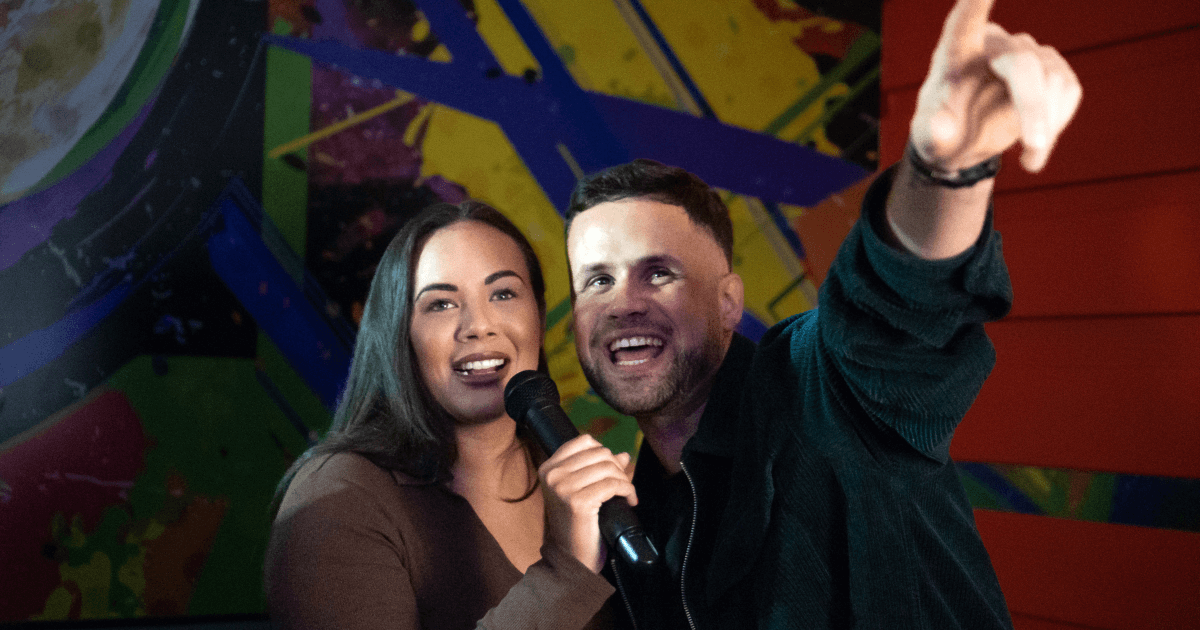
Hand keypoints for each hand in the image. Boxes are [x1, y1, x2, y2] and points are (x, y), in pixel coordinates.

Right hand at [539, 434, 636, 572]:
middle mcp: (552, 475)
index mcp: (548, 468)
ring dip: (624, 480)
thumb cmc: (577, 525)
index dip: (604, 452)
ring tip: (625, 493)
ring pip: (608, 467)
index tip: (612, 470)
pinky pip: (613, 485)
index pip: (584, 441)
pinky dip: (627, 490)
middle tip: (622, 485)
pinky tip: (629, 500)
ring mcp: (563, 488)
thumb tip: (624, 454)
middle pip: (599, 452)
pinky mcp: (578, 502)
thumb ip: (599, 469)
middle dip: (617, 467)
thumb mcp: (582, 490)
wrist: (571, 558)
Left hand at [911, 0, 1081, 172]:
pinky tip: (1038, 146)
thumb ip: (932, 133)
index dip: (977, 2)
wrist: (964, 141)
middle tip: (1035, 149)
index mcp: (955, 53)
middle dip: (1033, 108)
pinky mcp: (1051, 70)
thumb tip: (940, 127)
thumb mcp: (929, 140)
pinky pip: (1068, 92)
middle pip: (1023, 65)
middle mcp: (994, 45)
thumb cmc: (940, 133)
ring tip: (1031, 160)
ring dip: (1047, 125)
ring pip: (1053, 80)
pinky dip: (1057, 124)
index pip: (964, 21)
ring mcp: (1026, 53)